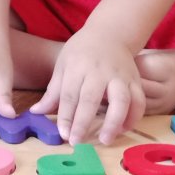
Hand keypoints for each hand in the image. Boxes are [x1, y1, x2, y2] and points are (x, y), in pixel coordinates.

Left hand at [30, 27, 144, 144]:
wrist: (110, 33)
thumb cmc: (81, 51)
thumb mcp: (62, 65)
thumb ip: (53, 91)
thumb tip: (35, 112)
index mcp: (77, 67)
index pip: (69, 95)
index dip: (65, 116)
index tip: (63, 134)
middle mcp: (99, 71)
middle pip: (91, 98)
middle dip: (83, 122)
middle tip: (76, 142)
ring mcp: (120, 76)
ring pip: (121, 100)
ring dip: (114, 122)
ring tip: (105, 139)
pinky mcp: (136, 80)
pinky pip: (139, 101)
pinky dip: (134, 117)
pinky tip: (123, 129)